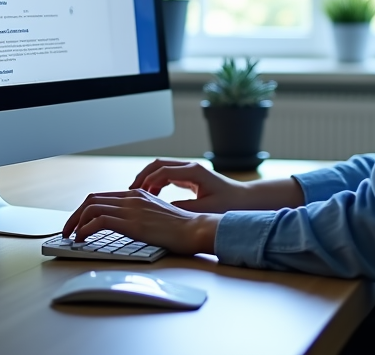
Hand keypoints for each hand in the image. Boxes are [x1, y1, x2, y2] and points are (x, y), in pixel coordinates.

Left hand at [62, 188, 220, 255]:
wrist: (195, 229)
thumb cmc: (181, 228)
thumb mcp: (157, 216)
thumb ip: (140, 216)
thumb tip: (123, 227)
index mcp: (137, 194)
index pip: (102, 196)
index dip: (85, 209)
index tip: (77, 223)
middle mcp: (132, 197)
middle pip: (92, 199)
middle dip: (74, 215)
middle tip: (66, 230)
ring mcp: (131, 208)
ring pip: (91, 207)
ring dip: (75, 222)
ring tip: (70, 237)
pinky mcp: (132, 222)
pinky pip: (99, 221)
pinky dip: (85, 230)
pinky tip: (82, 240)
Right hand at [130, 158, 304, 212]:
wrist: (245, 200)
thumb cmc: (230, 204)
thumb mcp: (205, 209)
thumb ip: (184, 209)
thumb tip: (162, 210)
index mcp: (194, 171)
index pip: (163, 171)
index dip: (147, 181)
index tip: (135, 193)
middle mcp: (190, 167)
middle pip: (158, 164)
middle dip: (142, 176)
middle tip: (129, 192)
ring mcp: (190, 170)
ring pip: (161, 168)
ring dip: (148, 179)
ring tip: (136, 195)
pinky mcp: (190, 177)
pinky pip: (167, 175)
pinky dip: (156, 182)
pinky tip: (151, 196)